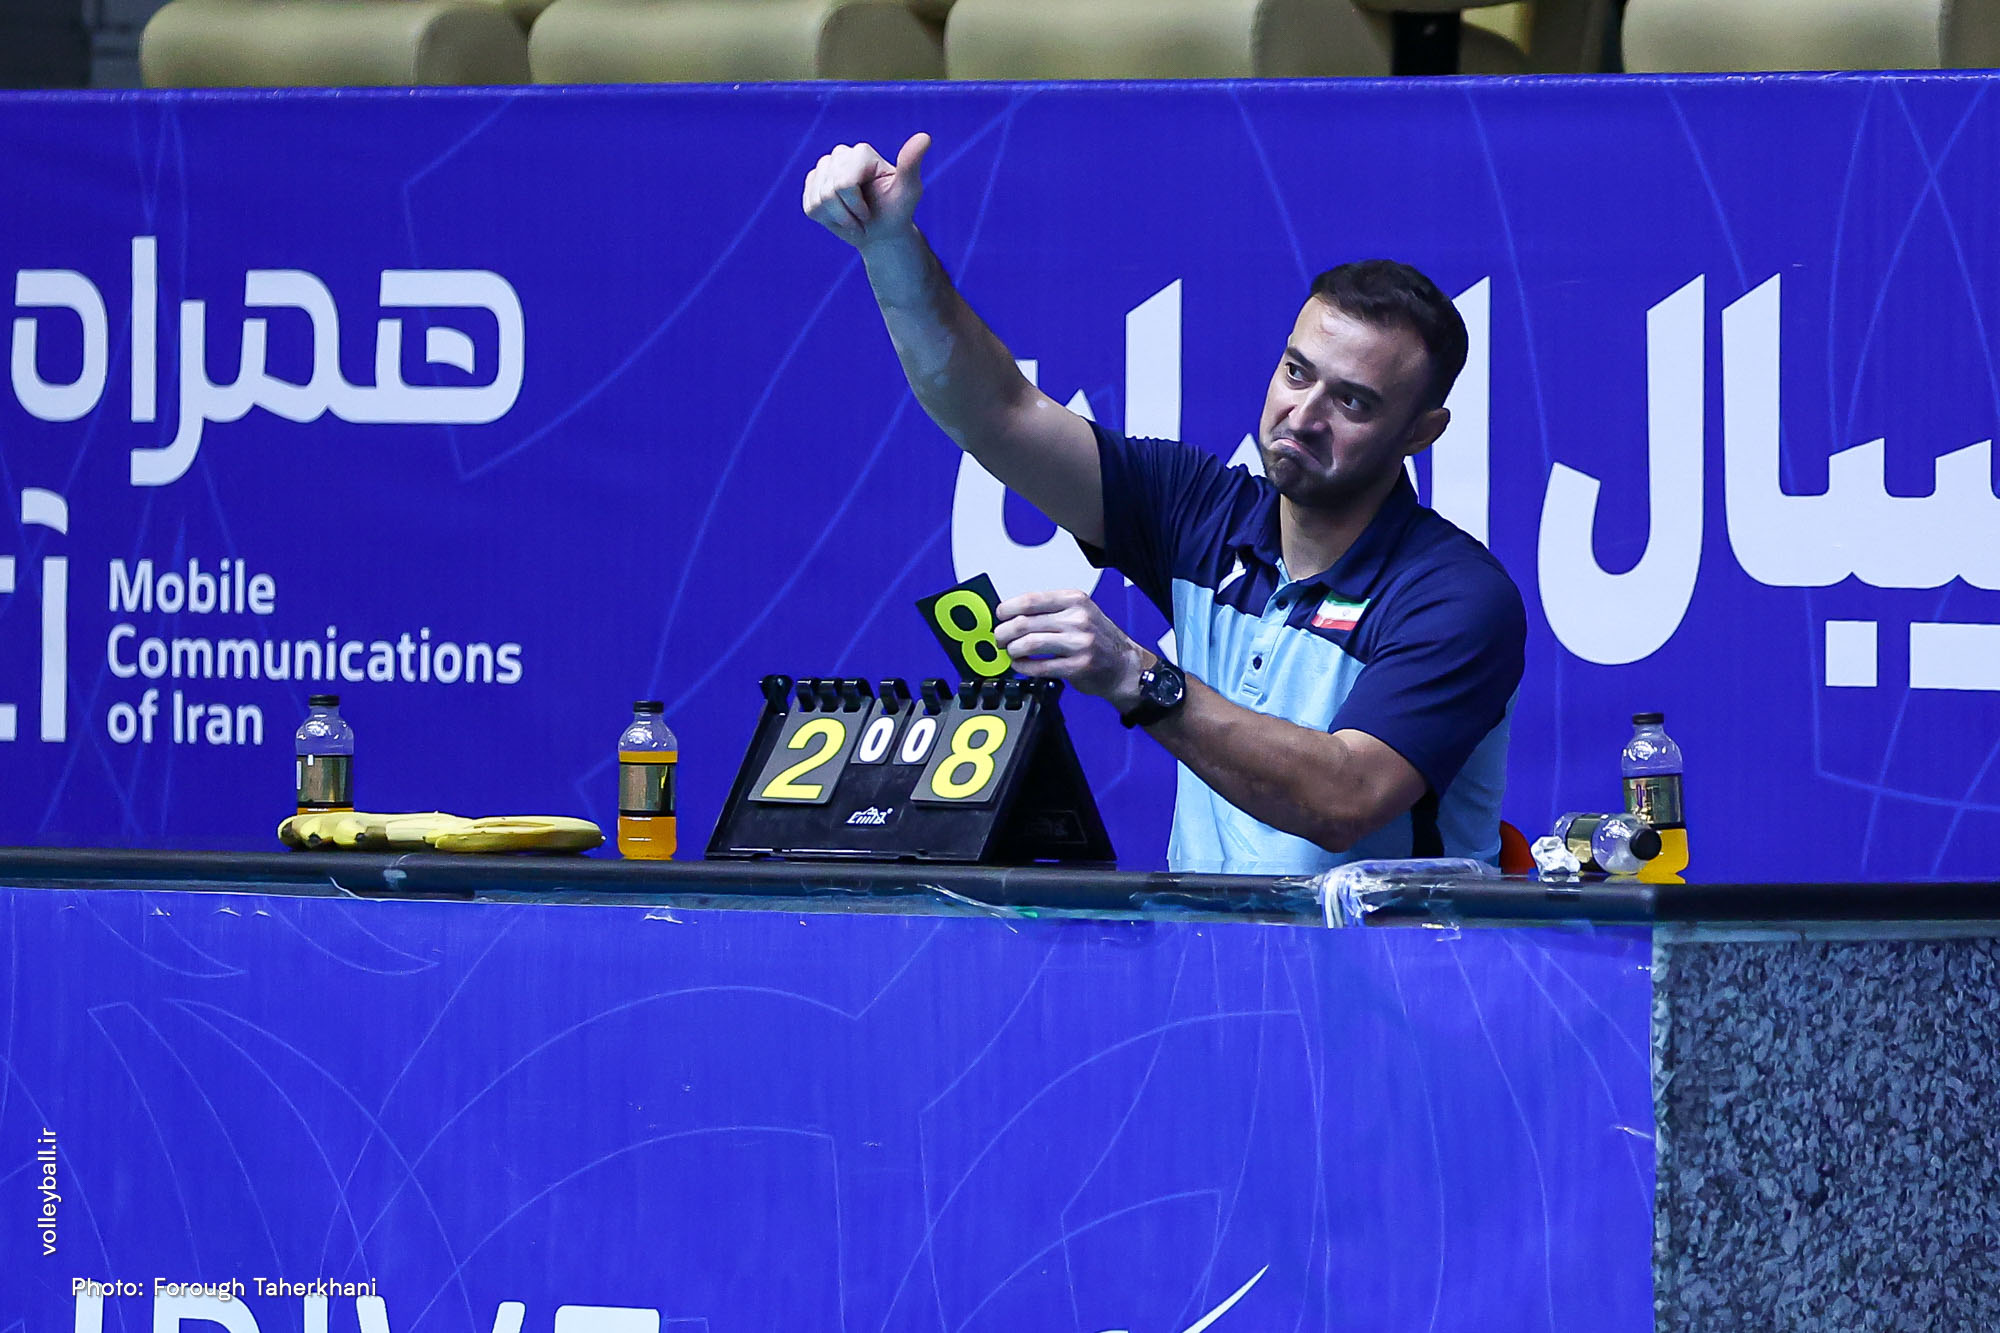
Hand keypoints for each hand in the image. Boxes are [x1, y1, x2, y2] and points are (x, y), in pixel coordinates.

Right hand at [801, 132, 930, 249]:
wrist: (881, 232)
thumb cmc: (897, 211)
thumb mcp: (908, 191)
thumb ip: (911, 164)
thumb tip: (925, 137)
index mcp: (861, 152)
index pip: (844, 184)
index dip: (857, 206)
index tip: (872, 209)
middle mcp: (840, 154)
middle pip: (830, 192)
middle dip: (847, 213)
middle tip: (863, 216)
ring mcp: (823, 168)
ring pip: (818, 201)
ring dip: (838, 218)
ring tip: (854, 217)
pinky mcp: (812, 184)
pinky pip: (810, 206)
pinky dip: (826, 219)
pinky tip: (840, 215)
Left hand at [993, 589, 1153, 709]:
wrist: (1124, 665)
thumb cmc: (1099, 638)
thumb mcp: (1080, 613)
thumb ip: (1051, 611)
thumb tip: (1013, 613)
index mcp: (1075, 600)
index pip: (1031, 600)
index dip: (1008, 608)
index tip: (1000, 615)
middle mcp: (1078, 619)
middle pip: (1026, 622)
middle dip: (1004, 632)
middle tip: (1000, 638)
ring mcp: (1079, 643)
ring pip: (1030, 644)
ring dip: (1012, 649)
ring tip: (1010, 651)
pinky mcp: (1077, 666)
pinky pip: (1040, 667)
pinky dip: (1024, 667)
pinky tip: (1021, 665)